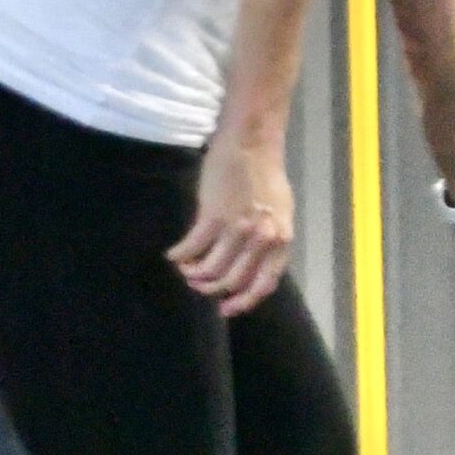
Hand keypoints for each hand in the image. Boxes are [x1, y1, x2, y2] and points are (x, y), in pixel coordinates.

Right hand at [169, 136, 295, 316]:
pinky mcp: (214, 216)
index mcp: (282, 239)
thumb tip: (250, 262)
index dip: (242, 302)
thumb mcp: (278, 212)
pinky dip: (180, 255)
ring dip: (192, 273)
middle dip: (210, 288)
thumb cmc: (263, 175)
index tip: (224, 309)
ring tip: (183, 269)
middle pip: (232, 280)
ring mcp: (239, 228)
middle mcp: (263, 239)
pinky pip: (192, 248)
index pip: (264, 284)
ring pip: (210, 269)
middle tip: (195, 284)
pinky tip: (173, 255)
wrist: (252, 145)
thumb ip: (269, 239)